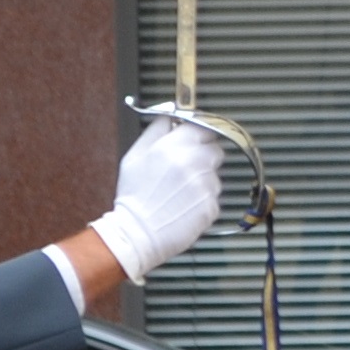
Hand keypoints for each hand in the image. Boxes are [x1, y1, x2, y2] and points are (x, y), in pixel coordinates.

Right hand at [86, 114, 231, 286]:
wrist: (136, 234)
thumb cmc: (134, 196)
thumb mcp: (134, 155)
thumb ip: (156, 130)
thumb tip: (171, 115)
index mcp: (174, 145)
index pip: (204, 128)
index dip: (199, 136)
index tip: (193, 142)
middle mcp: (194, 162)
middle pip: (215, 150)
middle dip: (204, 157)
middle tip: (187, 170)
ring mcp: (205, 186)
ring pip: (215, 176)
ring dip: (203, 181)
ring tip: (180, 193)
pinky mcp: (211, 207)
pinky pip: (214, 198)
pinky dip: (203, 202)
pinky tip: (184, 207)